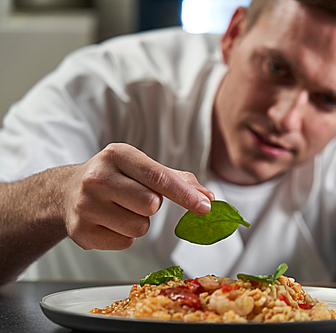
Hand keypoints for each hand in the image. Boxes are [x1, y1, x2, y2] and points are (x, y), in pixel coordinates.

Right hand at [63, 143, 214, 250]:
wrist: (66, 191)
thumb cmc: (115, 177)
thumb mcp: (141, 167)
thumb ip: (176, 180)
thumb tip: (208, 197)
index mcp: (117, 154)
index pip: (159, 177)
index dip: (185, 195)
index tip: (205, 207)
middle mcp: (97, 177)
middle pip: (151, 205)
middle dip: (152, 206)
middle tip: (135, 197)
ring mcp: (86, 205)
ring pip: (140, 227)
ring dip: (139, 222)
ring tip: (120, 210)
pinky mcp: (81, 231)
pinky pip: (125, 243)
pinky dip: (124, 236)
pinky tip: (109, 222)